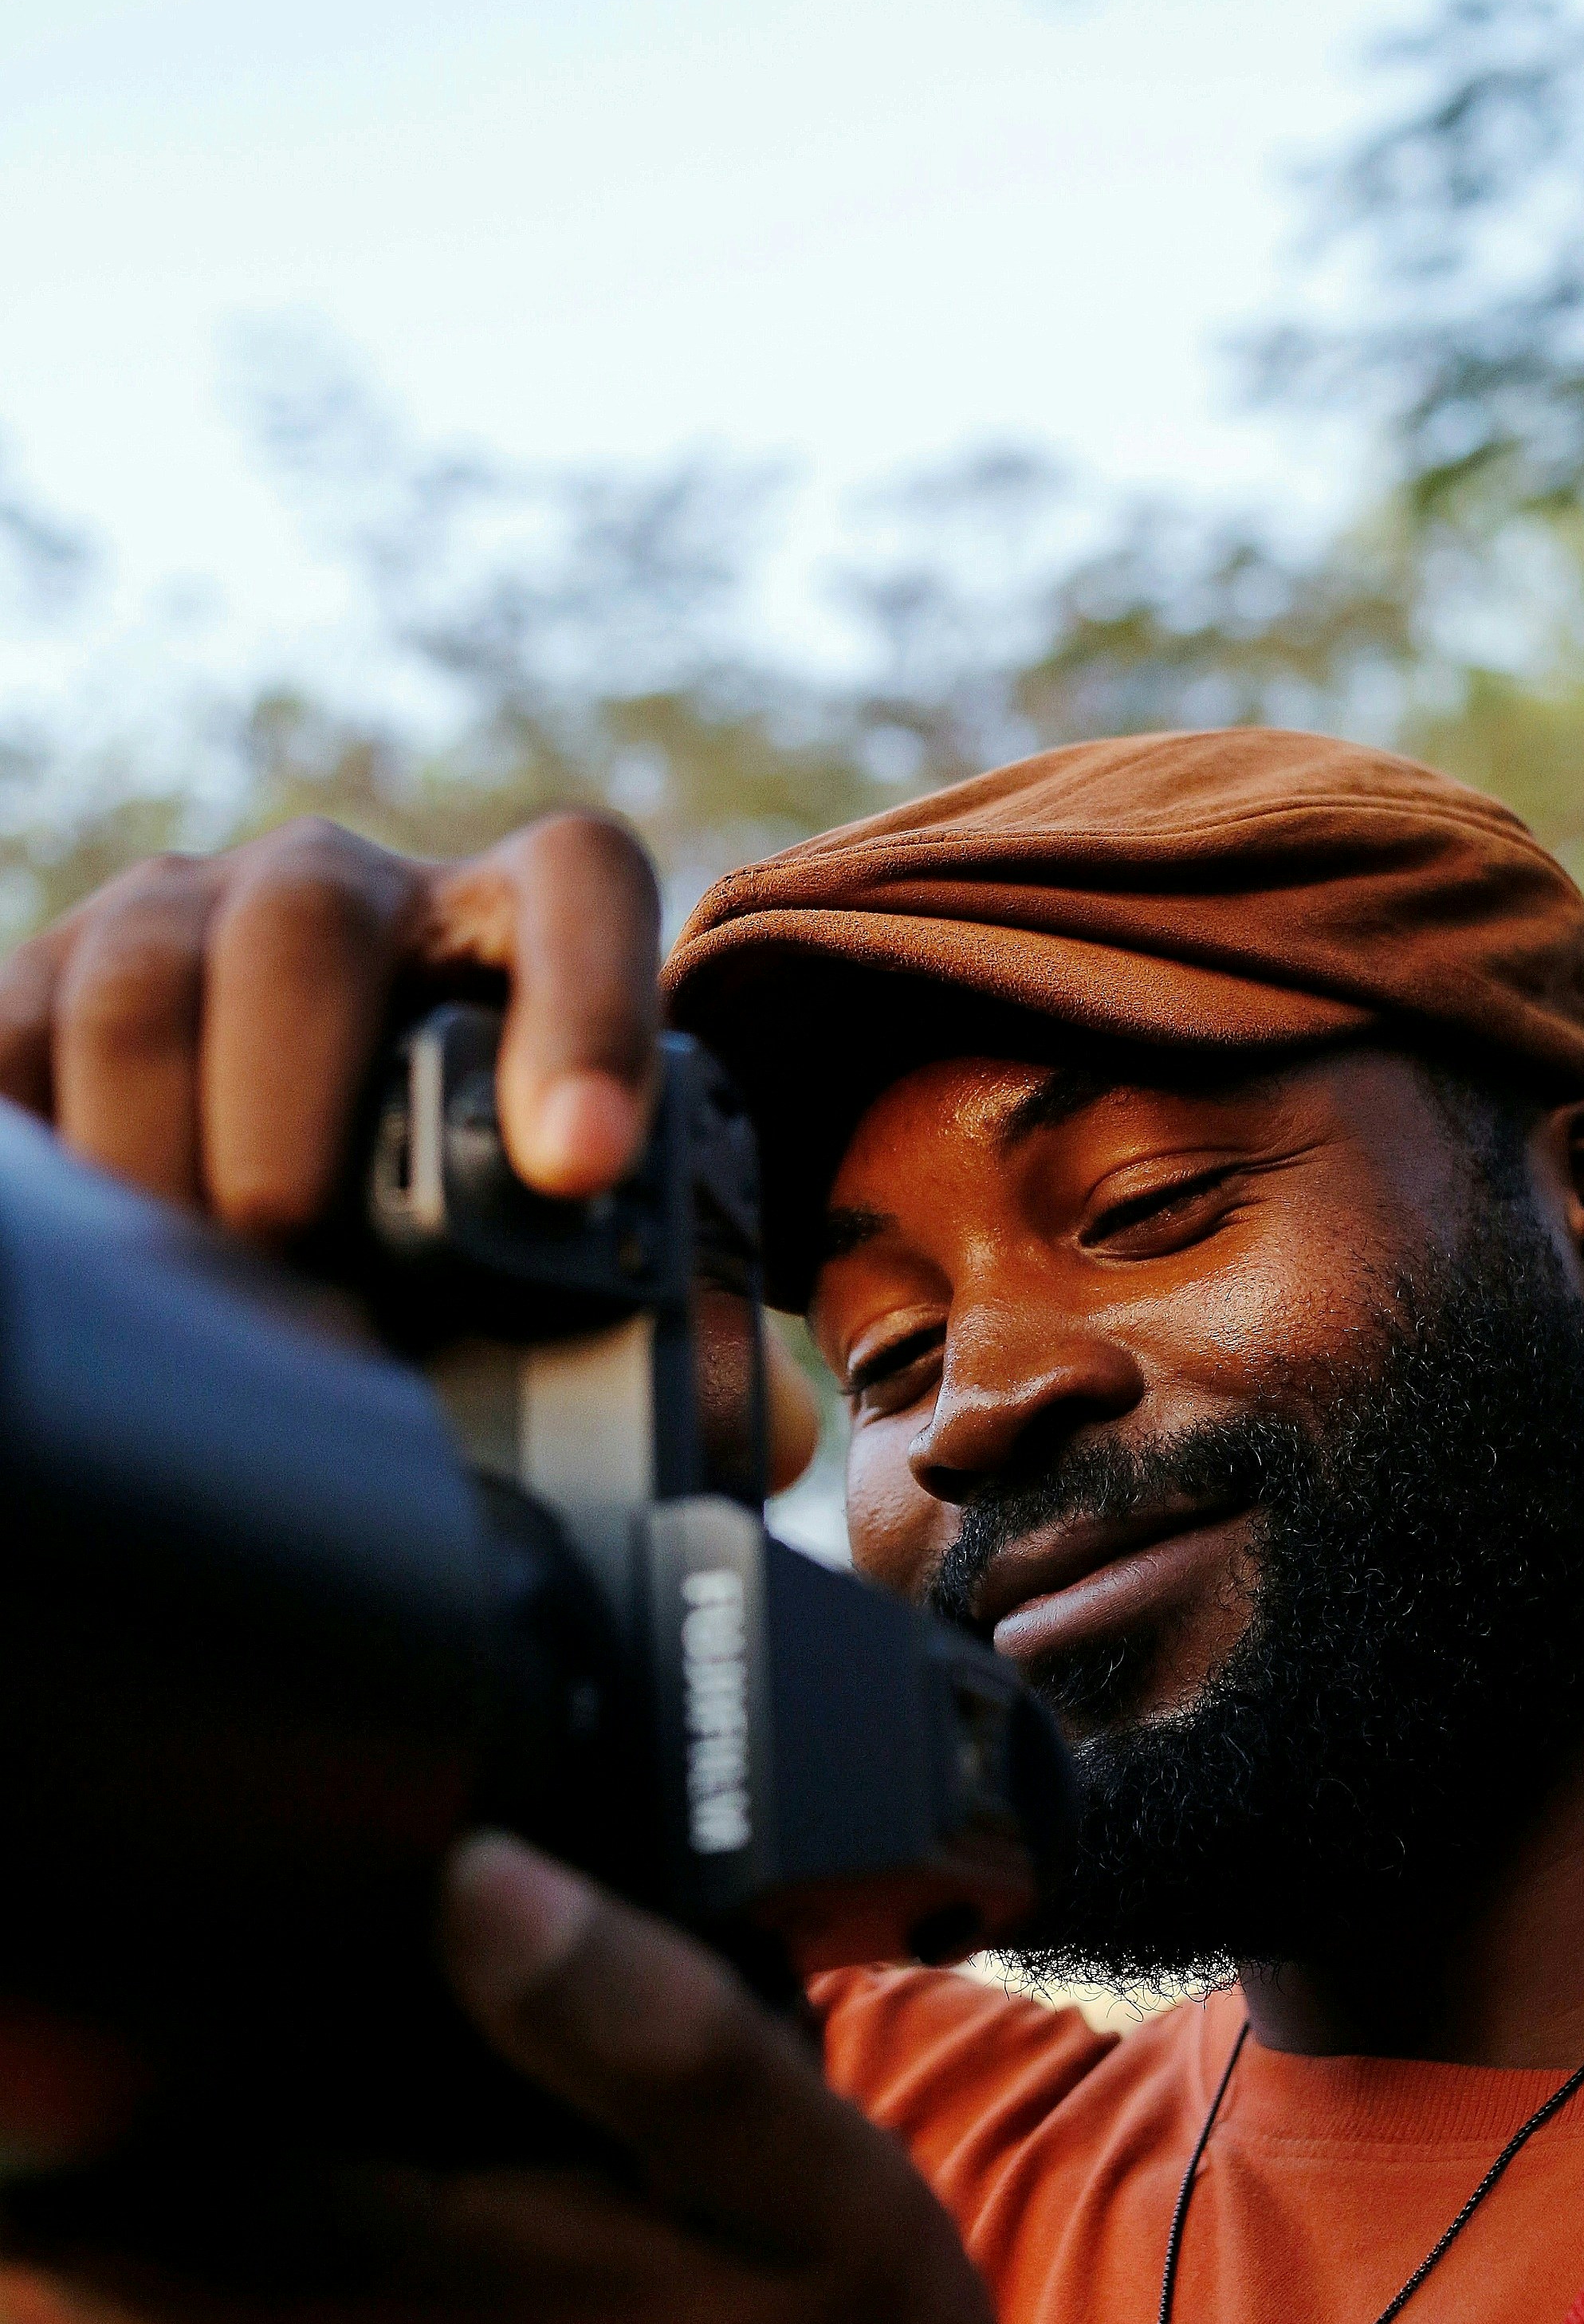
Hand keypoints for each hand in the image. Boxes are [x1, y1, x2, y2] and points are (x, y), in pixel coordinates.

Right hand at [0, 809, 819, 1483]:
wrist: (260, 1148)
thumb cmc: (451, 1204)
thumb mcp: (559, 1246)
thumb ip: (677, 1323)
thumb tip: (769, 1438)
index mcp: (507, 929)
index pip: (578, 885)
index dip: (587, 1004)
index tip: (586, 1165)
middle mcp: (345, 894)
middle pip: (308, 915)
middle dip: (292, 1090)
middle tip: (293, 1242)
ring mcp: (181, 919)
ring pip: (146, 970)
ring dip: (155, 1133)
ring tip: (190, 1268)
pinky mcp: (45, 979)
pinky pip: (15, 1023)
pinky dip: (41, 1130)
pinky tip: (92, 1231)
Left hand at [0, 1840, 1052, 2323]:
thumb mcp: (821, 2195)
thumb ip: (649, 2026)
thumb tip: (480, 1878)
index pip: (90, 2175)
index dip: (108, 2046)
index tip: (185, 1953)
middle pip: (54, 2251)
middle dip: (112, 2116)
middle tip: (235, 2010)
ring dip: (135, 2213)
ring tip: (269, 2099)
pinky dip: (177, 2296)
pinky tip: (312, 2221)